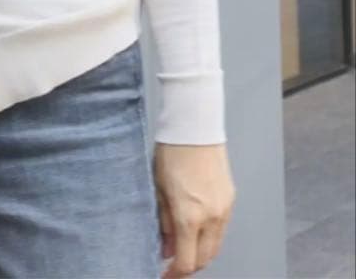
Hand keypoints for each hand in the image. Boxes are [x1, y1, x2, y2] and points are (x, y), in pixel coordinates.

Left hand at [153, 142, 235, 277]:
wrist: (194, 127)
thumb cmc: (171, 152)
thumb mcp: (158, 189)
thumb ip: (163, 223)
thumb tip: (165, 248)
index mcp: (190, 216)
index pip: (186, 262)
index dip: (174, 273)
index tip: (163, 274)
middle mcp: (212, 217)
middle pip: (204, 258)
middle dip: (189, 266)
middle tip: (172, 264)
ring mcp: (224, 209)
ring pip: (215, 245)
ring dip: (200, 253)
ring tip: (182, 246)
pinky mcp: (230, 199)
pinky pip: (221, 228)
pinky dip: (209, 236)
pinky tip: (195, 228)